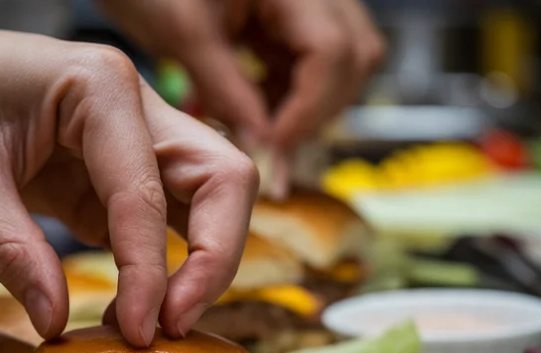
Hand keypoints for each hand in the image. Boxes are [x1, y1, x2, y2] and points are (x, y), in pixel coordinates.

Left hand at [0, 22, 258, 345]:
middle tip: (173, 328)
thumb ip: (9, 247)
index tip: (140, 332)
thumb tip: (56, 323)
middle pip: (222, 182)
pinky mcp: (118, 176)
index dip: (152, 270)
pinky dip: (160, 270)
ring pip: (210, 201)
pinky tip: (128, 312)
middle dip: (213, 260)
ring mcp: (136, 139)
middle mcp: (136, 106)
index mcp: (100, 87)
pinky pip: (165, 224)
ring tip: (149, 328)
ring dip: (198, 267)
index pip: (148, 191)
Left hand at [97, 0, 384, 197]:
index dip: (308, 107)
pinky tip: (253, 112)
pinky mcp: (295, 19)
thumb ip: (228, 93)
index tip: (273, 146)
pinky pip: (315, 65)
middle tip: (271, 148)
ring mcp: (308, 3)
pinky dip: (290, 96)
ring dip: (306, 106)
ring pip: (343, 64)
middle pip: (354, 58)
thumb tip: (263, 149)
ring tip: (258, 129)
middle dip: (315, 111)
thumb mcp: (186, 36)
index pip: (330, 51)